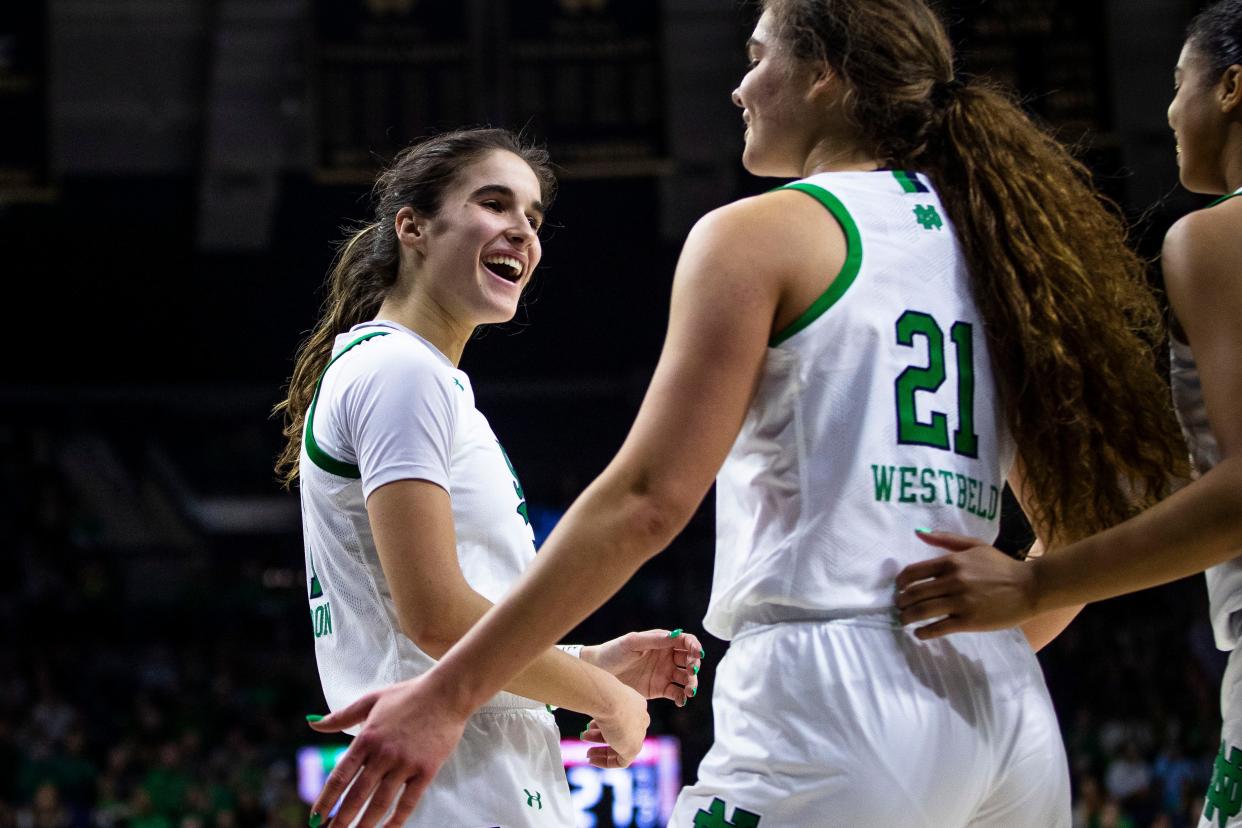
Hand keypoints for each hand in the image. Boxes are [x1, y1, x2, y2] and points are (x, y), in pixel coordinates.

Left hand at [306, 676, 467, 827]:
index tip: (315, 818)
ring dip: (364, 825)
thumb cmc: (408, 695)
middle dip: (341, 820)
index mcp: (366, 738)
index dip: (326, 800)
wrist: (446, 693)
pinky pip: (408, 802)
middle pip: (357, 795)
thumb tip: (312, 722)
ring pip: (380, 803)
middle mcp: (383, 754)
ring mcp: (405, 764)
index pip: (340, 776)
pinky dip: (396, 820)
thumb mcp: (371, 700)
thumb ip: (341, 716)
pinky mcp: (425, 770)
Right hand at [579, 682, 648, 768]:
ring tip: (587, 752)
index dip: (604, 724)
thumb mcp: (602, 698)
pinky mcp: (633, 748)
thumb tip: (592, 711)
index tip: (590, 727)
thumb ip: (600, 706)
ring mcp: (639, 734)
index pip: (623, 719)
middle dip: (600, 736)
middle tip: (586, 738)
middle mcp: (640, 719)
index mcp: (636, 704)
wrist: (609, 700)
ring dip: (601, 750)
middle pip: (621, 732)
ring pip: (620, 746)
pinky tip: (592, 760)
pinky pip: (621, 761)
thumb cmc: (603, 695)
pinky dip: (606, 762)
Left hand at [582, 628, 703, 704]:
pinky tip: (680, 701)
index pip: (685, 641)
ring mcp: (664, 673)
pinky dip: (682, 698)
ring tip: (688, 690)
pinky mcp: (659, 689)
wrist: (598, 673)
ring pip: (686, 678)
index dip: (695, 646)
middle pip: (690, 660)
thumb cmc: (613, 652)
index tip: (697, 654)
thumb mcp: (631, 642)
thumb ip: (653, 640)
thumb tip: (675, 636)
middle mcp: (666, 657)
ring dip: (692, 683)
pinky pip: (676, 694)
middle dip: (695, 666)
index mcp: (661, 642)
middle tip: (691, 672)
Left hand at [894, 531, 1039, 639]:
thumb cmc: (1002, 566)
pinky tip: (920, 633)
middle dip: (901, 602)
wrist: (1031, 587)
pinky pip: (939, 628)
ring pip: (923, 611)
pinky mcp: (969, 621)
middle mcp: (953, 581)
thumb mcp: (975, 545)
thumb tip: (918, 533)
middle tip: (899, 607)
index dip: (901, 582)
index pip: (914, 572)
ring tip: (904, 620)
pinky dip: (925, 632)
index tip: (899, 588)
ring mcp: (961, 602)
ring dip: (907, 617)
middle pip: (914, 593)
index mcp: (952, 561)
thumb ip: (945, 539)